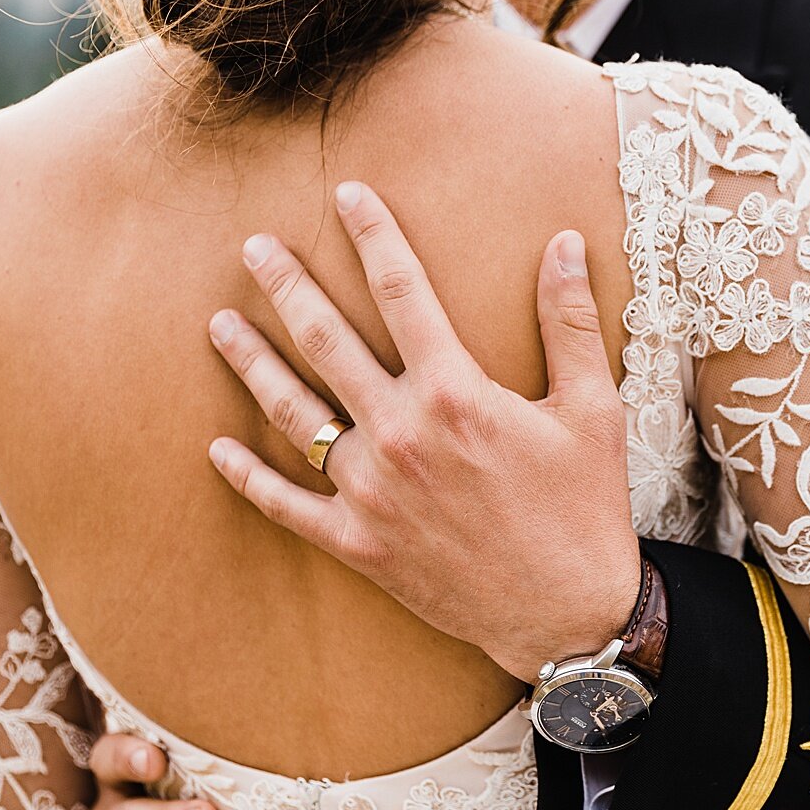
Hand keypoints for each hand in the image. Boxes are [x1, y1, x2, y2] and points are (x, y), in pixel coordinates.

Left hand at [205, 181, 640, 681]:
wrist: (567, 615)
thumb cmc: (585, 509)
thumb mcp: (592, 410)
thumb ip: (568, 323)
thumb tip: (564, 244)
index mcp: (457, 393)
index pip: (402, 290)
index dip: (373, 234)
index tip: (347, 195)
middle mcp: (401, 434)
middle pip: (326, 341)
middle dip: (287, 286)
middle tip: (254, 246)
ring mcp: (371, 491)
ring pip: (293, 412)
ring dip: (251, 362)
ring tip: (218, 323)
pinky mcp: (359, 542)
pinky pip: (287, 503)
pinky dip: (248, 478)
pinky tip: (217, 449)